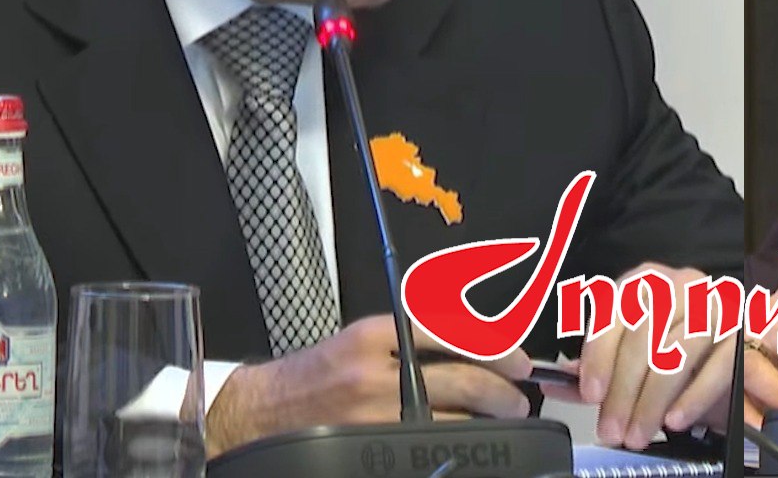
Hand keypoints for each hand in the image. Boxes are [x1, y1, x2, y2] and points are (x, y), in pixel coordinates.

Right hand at [206, 314, 532, 455]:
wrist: (258, 412)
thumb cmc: (312, 375)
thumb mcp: (358, 341)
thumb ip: (409, 342)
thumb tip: (471, 350)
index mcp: (375, 335)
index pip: (450, 332)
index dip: (493, 347)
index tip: (516, 359)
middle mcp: (377, 372)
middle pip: (462, 378)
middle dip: (502, 389)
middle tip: (518, 396)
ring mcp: (375, 415)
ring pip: (452, 418)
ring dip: (486, 422)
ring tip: (504, 420)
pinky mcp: (371, 446)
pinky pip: (428, 446)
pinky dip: (454, 444)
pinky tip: (471, 444)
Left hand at [545, 263, 734, 449]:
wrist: (725, 334)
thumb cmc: (669, 339)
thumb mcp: (630, 347)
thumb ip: (594, 364)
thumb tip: (557, 382)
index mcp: (644, 282)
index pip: (614, 312)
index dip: (599, 355)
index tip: (590, 394)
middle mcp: (680, 285)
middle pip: (644, 337)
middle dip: (623, 391)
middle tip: (611, 429)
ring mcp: (714, 306)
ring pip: (677, 353)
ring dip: (653, 401)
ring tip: (638, 433)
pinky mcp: (741, 332)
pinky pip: (717, 367)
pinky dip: (692, 397)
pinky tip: (674, 420)